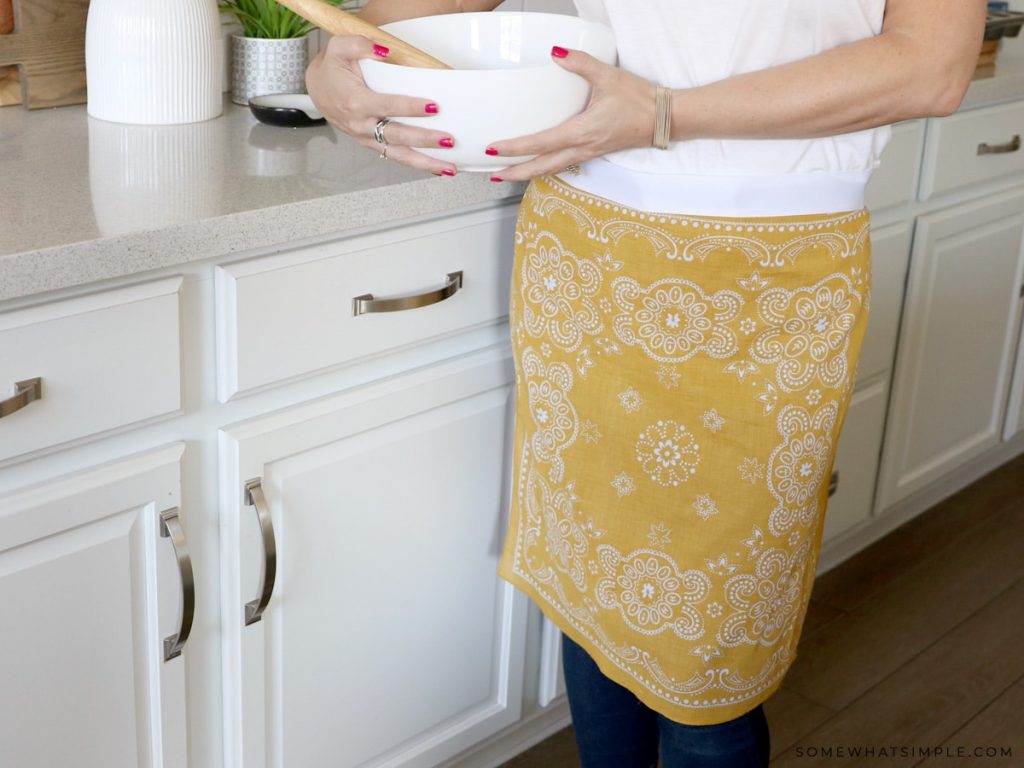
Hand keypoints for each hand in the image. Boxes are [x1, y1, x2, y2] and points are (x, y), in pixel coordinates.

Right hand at [305, 35, 457, 175]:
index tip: (433, 106)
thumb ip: (360, 44)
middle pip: (398, 136)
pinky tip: (437, 169)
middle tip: (448, 139)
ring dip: (426, 163)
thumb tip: (384, 50)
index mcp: (356, 102)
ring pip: (399, 155)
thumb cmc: (331, 69)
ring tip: (449, 168)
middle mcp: (362, 125)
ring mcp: (367, 138)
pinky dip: (417, 165)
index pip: (387, 106)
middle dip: (425, 140)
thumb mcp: (339, 47)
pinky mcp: (372, 144)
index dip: (411, 107)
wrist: (317, 89)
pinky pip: (396, 157)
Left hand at [485, 47, 657, 181]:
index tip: (495, 150)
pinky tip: (537, 164)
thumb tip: (555, 53)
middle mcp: (582, 149)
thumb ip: (580, 63)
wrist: (664, 119)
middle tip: (493, 173)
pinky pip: (563, 165)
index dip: (515, 149)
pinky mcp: (594, 153)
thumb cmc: (639, 101)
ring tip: (508, 174)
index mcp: (582, 133)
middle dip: (516, 172)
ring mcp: (588, 154)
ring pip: (552, 170)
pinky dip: (545, 168)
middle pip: (541, 167)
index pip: (540, 144)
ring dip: (528, 174)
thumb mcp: (608, 76)